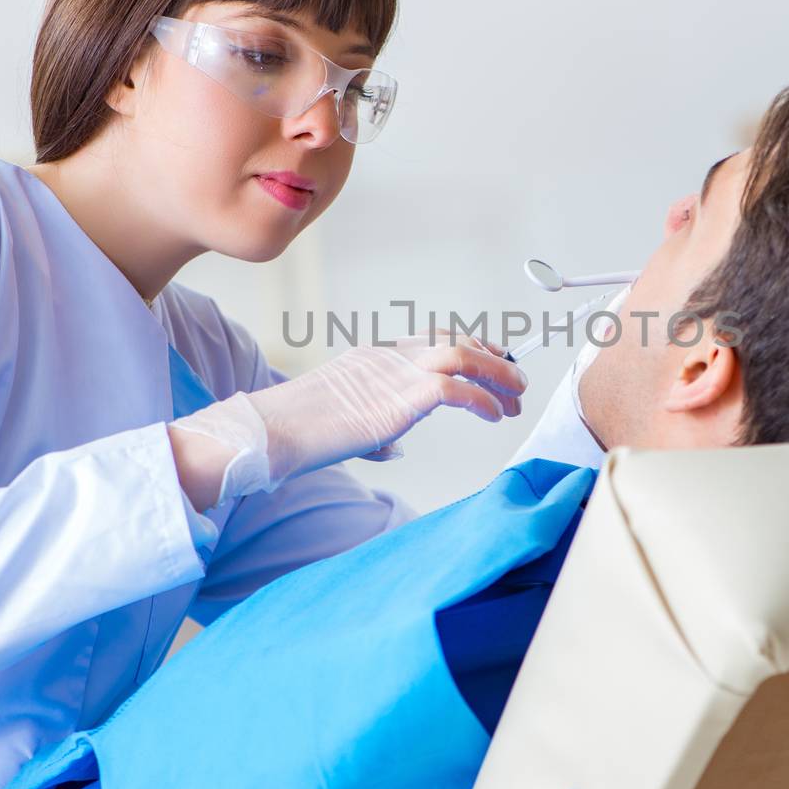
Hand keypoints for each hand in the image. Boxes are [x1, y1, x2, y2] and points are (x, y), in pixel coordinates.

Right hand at [171, 334, 526, 488]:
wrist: (271, 433)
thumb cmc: (295, 435)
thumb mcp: (342, 426)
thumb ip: (374, 430)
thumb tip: (394, 448)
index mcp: (373, 356)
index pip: (434, 339)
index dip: (472, 348)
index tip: (496, 362)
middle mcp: (387, 356)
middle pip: (454, 340)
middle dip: (493, 358)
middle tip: (517, 381)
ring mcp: (393, 374)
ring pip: (462, 354)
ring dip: (497, 373)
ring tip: (516, 395)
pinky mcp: (398, 399)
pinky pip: (455, 389)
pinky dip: (483, 399)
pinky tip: (495, 414)